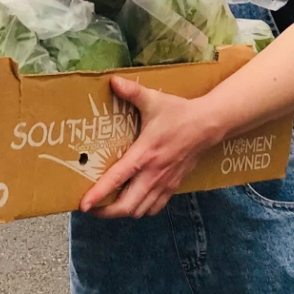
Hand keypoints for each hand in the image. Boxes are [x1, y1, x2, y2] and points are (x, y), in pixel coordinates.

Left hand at [79, 77, 220, 219]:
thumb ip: (132, 91)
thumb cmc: (179, 113)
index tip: (84, 205)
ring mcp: (164, 183)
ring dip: (123, 212)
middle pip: (127, 206)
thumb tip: (112, 81)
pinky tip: (132, 201)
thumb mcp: (154, 99)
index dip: (99, 194)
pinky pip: (155, 208)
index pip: (117, 179)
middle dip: (106, 211)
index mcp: (145, 153)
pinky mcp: (173, 186)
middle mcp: (153, 173)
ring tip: (107, 206)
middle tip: (91, 208)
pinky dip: (141, 210)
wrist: (209, 125)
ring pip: (140, 210)